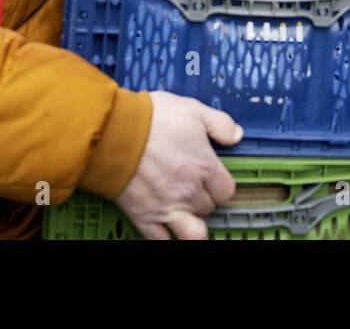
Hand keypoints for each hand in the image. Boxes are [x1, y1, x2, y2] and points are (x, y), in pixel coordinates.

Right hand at [115, 90, 241, 239]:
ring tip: (184, 213)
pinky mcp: (145, 217)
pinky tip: (164, 226)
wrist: (112, 133)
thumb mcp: (192, 109)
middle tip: (190, 185)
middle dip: (202, 198)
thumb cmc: (151, 119)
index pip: (227, 191)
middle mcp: (190, 193)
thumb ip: (220, 124)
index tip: (210, 175)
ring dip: (192, 225)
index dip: (220, 183)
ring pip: (194, 234)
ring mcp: (168, 208)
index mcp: (205, 168)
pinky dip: (166, 237)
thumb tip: (237, 135)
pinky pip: (161, 241)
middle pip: (208, 208)